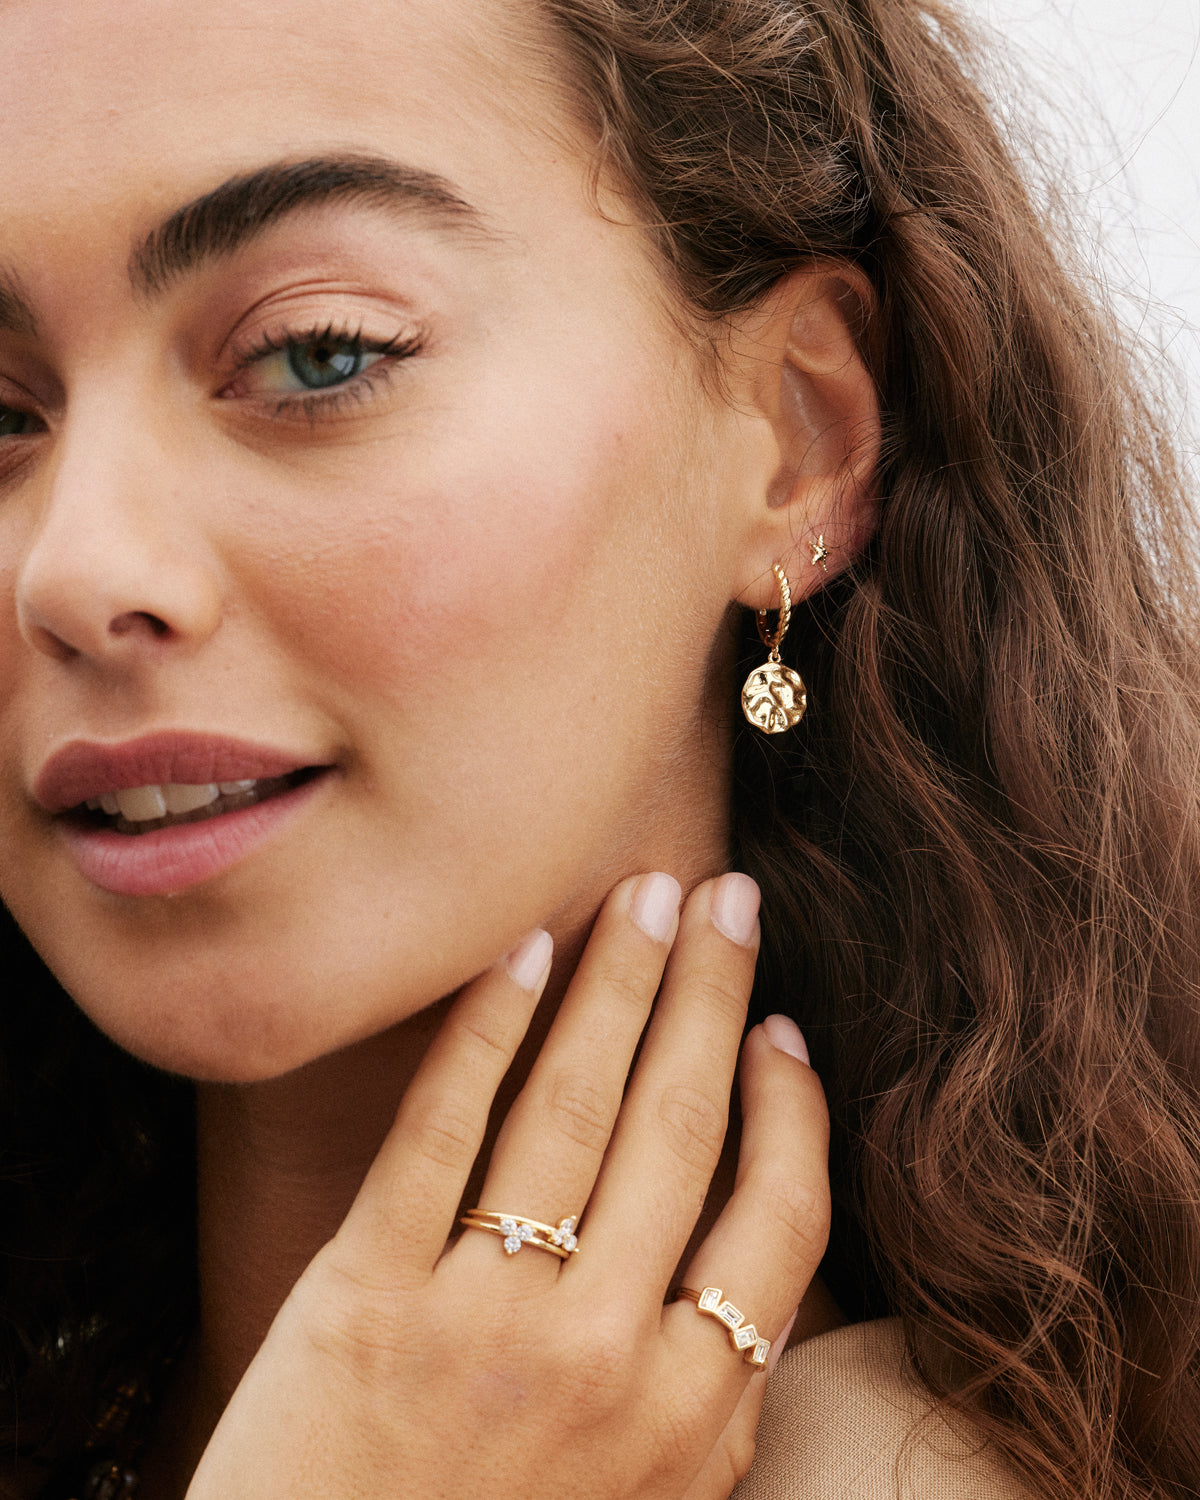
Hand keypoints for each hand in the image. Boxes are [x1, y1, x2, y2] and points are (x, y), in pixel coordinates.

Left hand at [185, 872, 829, 1499]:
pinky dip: (490, 1026)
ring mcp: (482, 1315)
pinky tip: (526, 949)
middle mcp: (601, 1355)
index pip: (780, 1216)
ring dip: (622, 978)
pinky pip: (441, 1126)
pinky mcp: (366, 1289)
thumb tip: (769, 1282)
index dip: (791, 1107)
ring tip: (649, 890)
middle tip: (730, 896)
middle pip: (681, 1126)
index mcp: (691, 1416)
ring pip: (576, 1104)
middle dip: (712, 991)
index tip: (782, 1028)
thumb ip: (722, 1414)